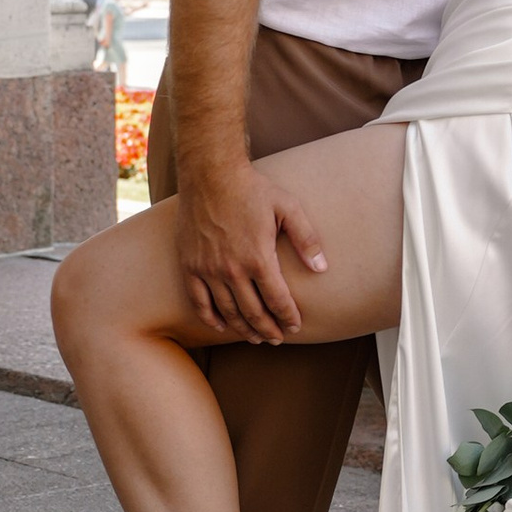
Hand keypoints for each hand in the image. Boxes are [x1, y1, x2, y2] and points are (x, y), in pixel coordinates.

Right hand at [174, 156, 326, 343]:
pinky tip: (222, 325)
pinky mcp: (190, 265)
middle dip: (269, 329)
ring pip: (228, 311)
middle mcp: (232, 269)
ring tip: (256, 337)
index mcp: (258, 257)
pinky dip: (211, 318)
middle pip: (253, 312)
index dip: (289, 317)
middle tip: (277, 338)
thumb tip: (321, 268)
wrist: (210, 173)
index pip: (277, 300)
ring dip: (244, 329)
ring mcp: (208, 269)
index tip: (295, 326)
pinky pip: (199, 301)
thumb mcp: (288, 207)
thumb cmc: (252, 189)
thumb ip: (306, 238)